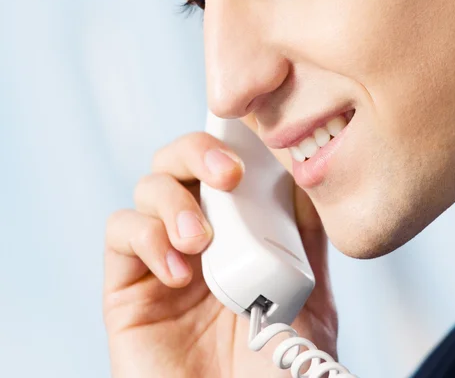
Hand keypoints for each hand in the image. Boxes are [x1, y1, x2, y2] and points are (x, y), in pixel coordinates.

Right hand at [103, 113, 338, 376]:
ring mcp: (163, 255)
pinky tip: (177, 269)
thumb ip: (306, 233)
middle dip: (198, 152)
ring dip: (173, 201)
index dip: (230, 137)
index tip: (249, 126)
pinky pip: (120, 232)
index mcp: (240, 227)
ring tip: (199, 241)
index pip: (226, 162)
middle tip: (226, 174)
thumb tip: (306, 173)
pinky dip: (146, 236)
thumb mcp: (309, 291)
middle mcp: (200, 232)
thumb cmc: (279, 364)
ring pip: (149, 186)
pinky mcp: (127, 285)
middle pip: (180, 159)